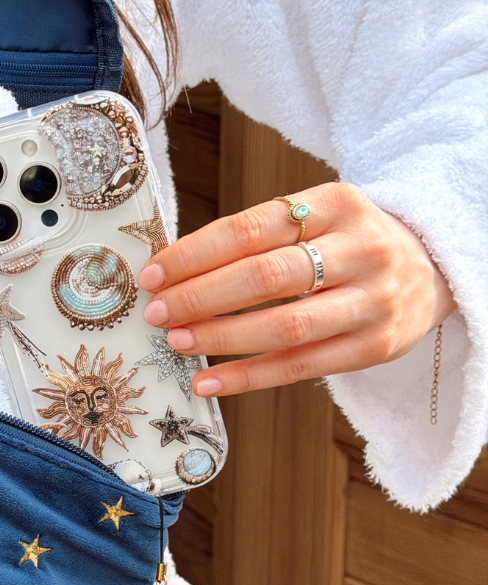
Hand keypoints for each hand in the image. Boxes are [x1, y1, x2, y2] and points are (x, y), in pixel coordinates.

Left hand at [138, 182, 456, 396]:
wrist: (433, 267)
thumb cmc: (347, 244)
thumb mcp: (317, 218)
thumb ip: (257, 238)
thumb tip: (173, 271)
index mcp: (337, 204)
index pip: (250, 228)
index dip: (194, 254)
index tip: (152, 273)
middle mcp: (361, 249)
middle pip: (265, 277)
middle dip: (200, 296)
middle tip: (156, 310)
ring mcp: (373, 301)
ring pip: (284, 325)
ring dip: (220, 336)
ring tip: (176, 340)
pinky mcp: (375, 347)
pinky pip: (300, 367)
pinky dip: (247, 376)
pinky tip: (208, 380)